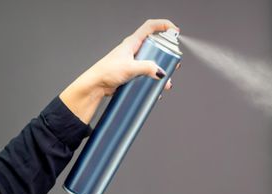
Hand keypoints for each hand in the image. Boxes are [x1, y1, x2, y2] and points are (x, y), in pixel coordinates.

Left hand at [60, 19, 179, 124]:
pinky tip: (156, 90)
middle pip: (156, 47)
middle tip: (174, 63)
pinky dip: (154, 82)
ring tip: (165, 83)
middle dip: (167, 55)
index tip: (175, 31)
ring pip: (154, 63)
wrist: (96, 85)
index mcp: (133, 43)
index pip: (150, 27)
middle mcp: (135, 50)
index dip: (163, 25)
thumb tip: (161, 72)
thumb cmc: (107, 72)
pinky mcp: (133, 73)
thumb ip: (147, 68)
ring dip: (162, 73)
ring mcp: (134, 62)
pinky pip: (148, 75)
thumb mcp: (130, 68)